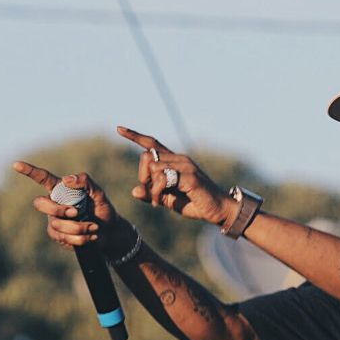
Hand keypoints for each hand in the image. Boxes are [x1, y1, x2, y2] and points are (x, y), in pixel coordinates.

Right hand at [11, 161, 130, 249]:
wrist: (109, 232)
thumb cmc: (101, 209)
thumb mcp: (99, 194)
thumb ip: (86, 181)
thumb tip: (67, 180)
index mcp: (61, 190)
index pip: (42, 178)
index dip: (29, 171)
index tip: (16, 164)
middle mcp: (53, 204)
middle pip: (40, 204)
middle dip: (58, 209)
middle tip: (76, 212)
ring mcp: (53, 220)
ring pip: (56, 224)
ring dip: (80, 227)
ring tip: (94, 227)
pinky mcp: (58, 236)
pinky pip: (64, 238)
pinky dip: (81, 238)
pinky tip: (91, 236)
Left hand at [117, 126, 235, 225]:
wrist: (219, 210)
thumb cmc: (196, 204)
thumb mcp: (168, 200)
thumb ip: (152, 194)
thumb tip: (134, 191)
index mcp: (175, 161)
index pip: (152, 144)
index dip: (135, 136)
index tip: (119, 129)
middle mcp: (180, 159)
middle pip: (147, 156)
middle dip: (143, 176)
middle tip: (152, 194)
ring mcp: (186, 166)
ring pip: (154, 168)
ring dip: (151, 188)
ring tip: (158, 202)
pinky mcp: (190, 176)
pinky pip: (163, 179)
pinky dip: (157, 192)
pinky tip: (160, 203)